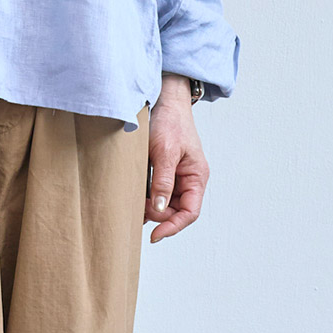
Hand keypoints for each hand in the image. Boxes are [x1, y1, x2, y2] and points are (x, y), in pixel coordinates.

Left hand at [145, 73, 209, 242]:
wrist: (163, 98)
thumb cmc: (170, 121)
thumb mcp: (165, 151)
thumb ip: (164, 180)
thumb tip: (160, 209)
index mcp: (196, 176)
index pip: (189, 212)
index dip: (173, 226)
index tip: (155, 234)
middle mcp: (188, 178)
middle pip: (176, 210)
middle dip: (158, 215)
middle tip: (139, 210)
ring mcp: (176, 174)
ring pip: (165, 202)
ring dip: (151, 206)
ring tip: (135, 204)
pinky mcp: (163, 168)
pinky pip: (157, 189)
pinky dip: (147, 194)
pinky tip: (135, 193)